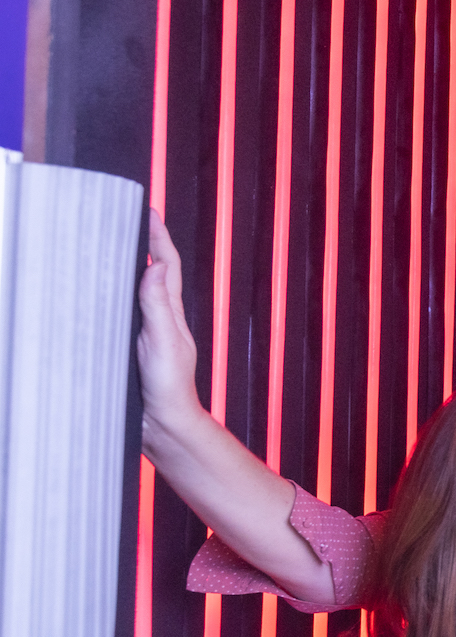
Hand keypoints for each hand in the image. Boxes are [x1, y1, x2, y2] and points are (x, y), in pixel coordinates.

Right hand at [136, 210, 205, 447]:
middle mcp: (161, 318)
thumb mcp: (163, 343)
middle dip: (145, 243)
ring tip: (116, 243)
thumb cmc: (169, 388)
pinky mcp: (134, 347)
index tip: (149, 211)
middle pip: (154, 272)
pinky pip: (125, 312)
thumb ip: (158, 307)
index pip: (166, 266)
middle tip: (130, 218)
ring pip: (139, 290)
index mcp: (171, 313)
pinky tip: (104, 293)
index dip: (159, 238)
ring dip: (131, 266)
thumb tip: (156, 268)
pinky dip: (117, 295)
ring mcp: (148, 332)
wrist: (164, 425)